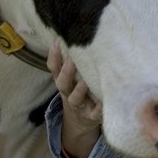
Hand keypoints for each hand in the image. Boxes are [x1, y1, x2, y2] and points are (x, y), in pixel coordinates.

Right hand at [48, 43, 102, 157]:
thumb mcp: (74, 77)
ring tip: (84, 81)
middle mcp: (68, 93)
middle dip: (66, 72)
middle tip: (72, 59)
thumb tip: (76, 35)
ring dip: (79, 90)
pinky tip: (103, 101)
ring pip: (75, 99)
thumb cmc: (80, 91)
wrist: (81, 122)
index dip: (54, 57)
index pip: (54, 69)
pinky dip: (99, 108)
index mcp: (64, 82)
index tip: (57, 43)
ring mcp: (79, 106)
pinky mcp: (92, 117)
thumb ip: (73, 60)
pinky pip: (94, 114)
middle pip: (62, 84)